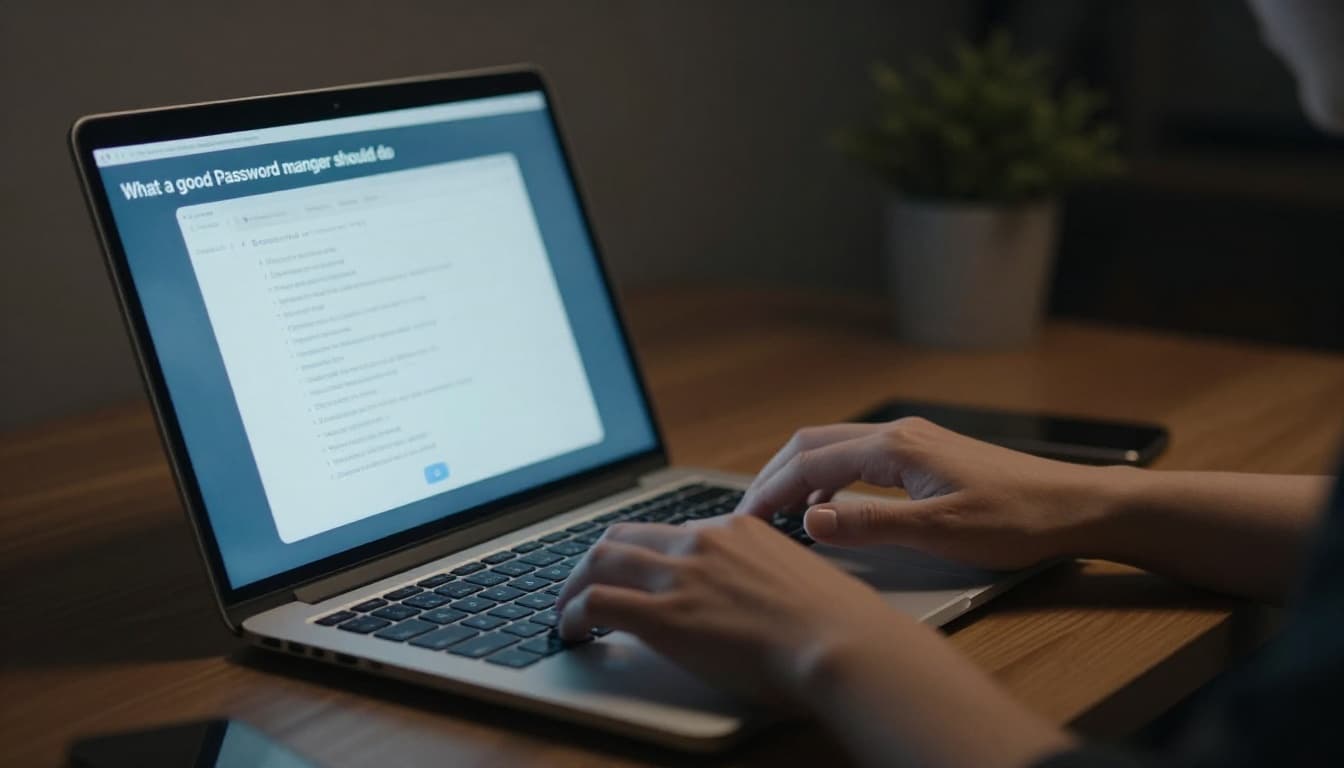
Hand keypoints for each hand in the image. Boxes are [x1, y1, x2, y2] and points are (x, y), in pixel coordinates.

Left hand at [555, 512, 1075, 766]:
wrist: (842, 643)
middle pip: (622, 536)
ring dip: (573, 587)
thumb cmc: (838, 627)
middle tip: (582, 586)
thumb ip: (765, 577)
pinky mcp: (664, 614)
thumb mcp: (799, 581)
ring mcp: (681, 575)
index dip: (640, 552)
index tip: (630, 569)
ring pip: (599, 562)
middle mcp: (703, 542)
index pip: (668, 530)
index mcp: (736, 530)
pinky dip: (572, 615)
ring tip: (565, 611)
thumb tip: (755, 598)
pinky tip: (570, 632)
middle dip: (594, 561)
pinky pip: (596, 604)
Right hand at [736, 417, 1116, 569]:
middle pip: (813, 443)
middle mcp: (899, 434)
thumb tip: (810, 521)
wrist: (1075, 505)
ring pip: (834, 447)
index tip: (744, 520)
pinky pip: (858, 457)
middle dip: (774, 475)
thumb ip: (870, 525)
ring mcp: (912, 441)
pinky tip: (832, 510)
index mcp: (895, 448)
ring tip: (780, 515)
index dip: (770, 491)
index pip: (810, 463)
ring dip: (800, 476)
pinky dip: (829, 479)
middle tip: (748, 513)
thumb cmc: (1017, 520)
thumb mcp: (940, 533)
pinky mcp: (925, 454)